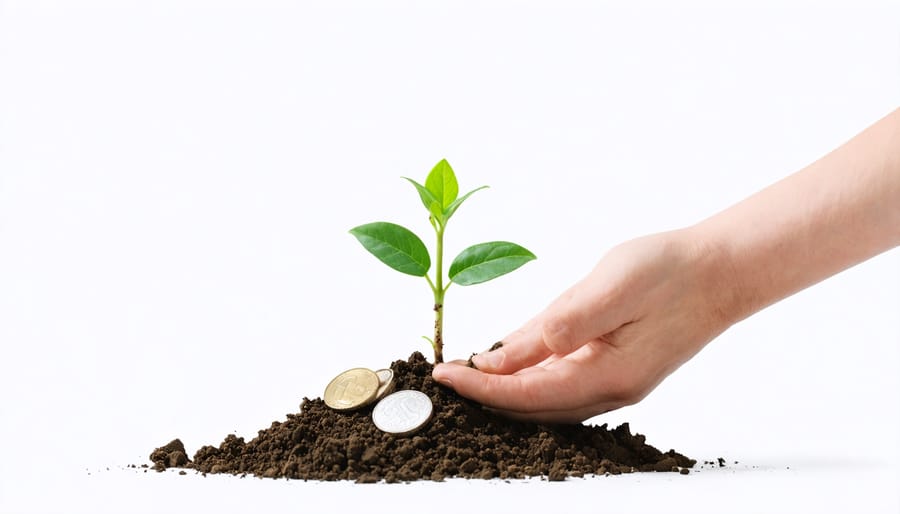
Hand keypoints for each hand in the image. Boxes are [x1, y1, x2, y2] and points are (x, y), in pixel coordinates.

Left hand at [432, 229, 735, 422]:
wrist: (722, 271)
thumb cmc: (671, 272)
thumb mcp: (611, 288)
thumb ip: (561, 323)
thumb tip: (506, 356)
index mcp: (607, 375)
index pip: (527, 395)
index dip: (481, 387)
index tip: (445, 375)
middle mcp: (611, 390)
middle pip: (534, 407)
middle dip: (487, 394)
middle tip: (448, 377)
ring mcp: (618, 382)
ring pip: (548, 398)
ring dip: (508, 389)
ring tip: (471, 372)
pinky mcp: (620, 368)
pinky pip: (565, 382)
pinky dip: (533, 377)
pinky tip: (514, 362)